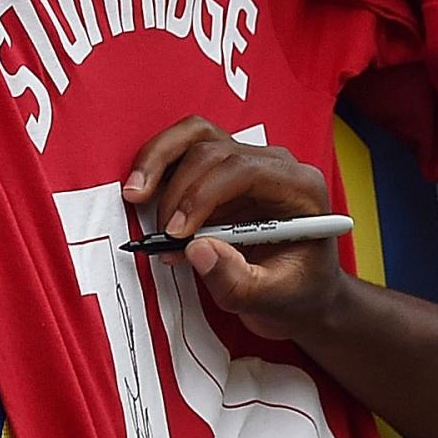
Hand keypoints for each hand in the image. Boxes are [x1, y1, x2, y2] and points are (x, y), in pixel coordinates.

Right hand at [122, 117, 347, 340]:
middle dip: (179, 191)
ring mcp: (248, 162)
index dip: (202, 196)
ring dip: (159, 162)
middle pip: (215, 150)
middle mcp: (276, 165)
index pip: (244, 170)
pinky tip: (143, 197)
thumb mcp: (272, 299)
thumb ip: (236, 279)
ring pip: (195, 138)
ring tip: (135, 196)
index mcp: (301, 188)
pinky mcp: (223, 170)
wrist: (302, 294)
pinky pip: (185, 152)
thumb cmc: (296, 293)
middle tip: (162, 237)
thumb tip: (197, 250)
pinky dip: (159, 169)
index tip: (177, 234)